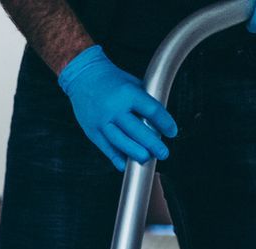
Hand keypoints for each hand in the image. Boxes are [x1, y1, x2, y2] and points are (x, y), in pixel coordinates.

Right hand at [56, 46, 177, 172]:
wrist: (83, 77)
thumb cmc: (111, 80)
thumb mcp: (132, 83)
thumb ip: (145, 101)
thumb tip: (159, 121)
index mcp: (128, 93)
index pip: (152, 111)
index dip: (165, 123)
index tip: (172, 132)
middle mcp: (115, 108)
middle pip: (137, 130)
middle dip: (153, 144)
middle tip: (163, 153)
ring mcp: (102, 121)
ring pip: (121, 142)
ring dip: (135, 152)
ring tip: (146, 159)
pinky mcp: (92, 131)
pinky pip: (106, 148)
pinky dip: (116, 158)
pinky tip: (125, 164)